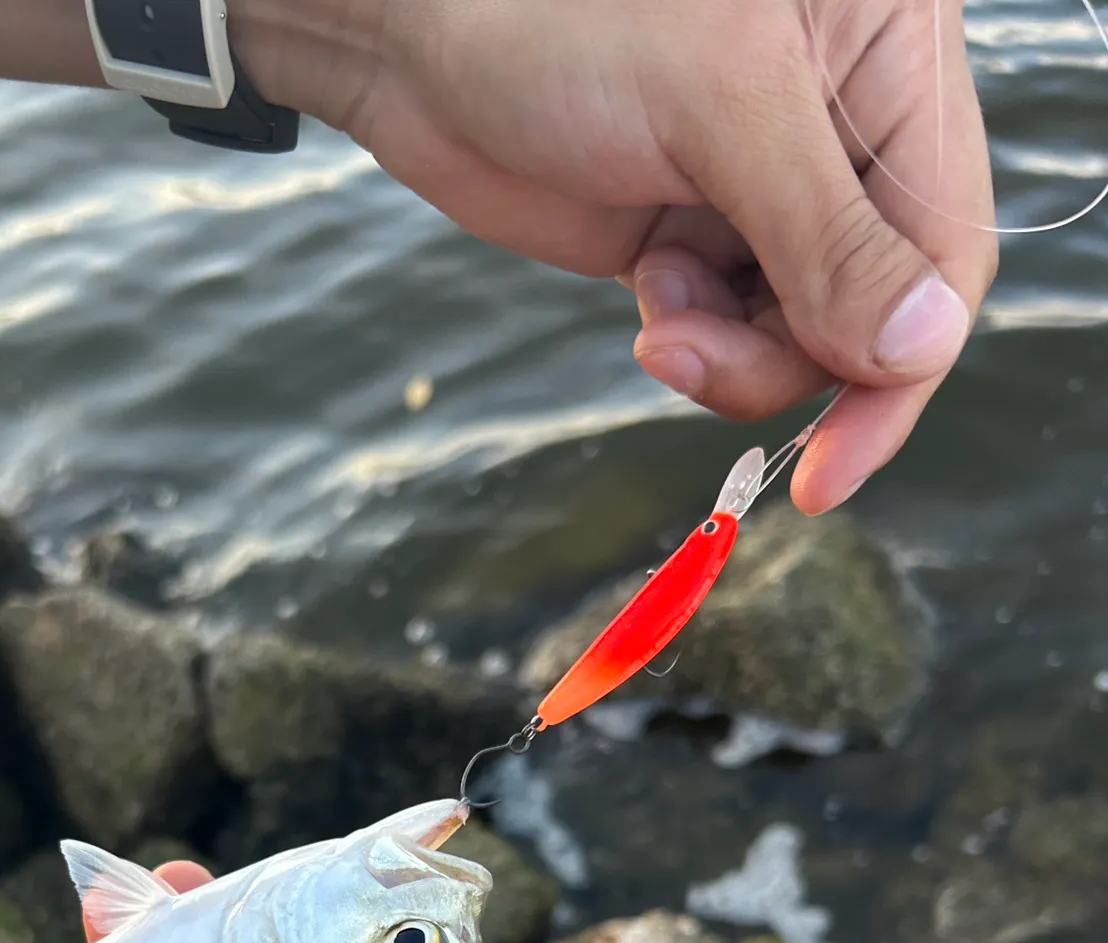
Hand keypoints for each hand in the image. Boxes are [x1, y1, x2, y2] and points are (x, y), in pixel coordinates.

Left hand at [233, 0, 997, 513]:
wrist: (422, 38)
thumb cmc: (563, 18)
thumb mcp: (718, 106)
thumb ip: (826, 233)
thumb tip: (919, 351)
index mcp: (891, 61)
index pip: (946, 248)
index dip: (902, 370)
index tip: (833, 470)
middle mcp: (843, 131)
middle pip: (872, 311)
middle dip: (787, 361)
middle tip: (686, 353)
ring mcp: (768, 193)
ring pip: (799, 337)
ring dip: (731, 358)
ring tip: (656, 313)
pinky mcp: (697, 239)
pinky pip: (734, 334)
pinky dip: (695, 346)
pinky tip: (646, 294)